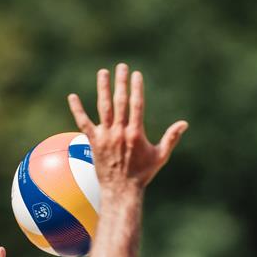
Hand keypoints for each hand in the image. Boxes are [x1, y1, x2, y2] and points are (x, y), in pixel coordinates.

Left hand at [68, 63, 187, 192]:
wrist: (121, 190)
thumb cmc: (142, 174)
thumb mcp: (160, 156)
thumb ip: (171, 138)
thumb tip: (184, 124)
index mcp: (135, 133)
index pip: (137, 105)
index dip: (137, 88)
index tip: (136, 75)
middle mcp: (119, 132)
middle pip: (120, 101)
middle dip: (121, 82)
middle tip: (121, 67)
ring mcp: (105, 136)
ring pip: (103, 107)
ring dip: (103, 88)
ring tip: (103, 72)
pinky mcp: (93, 142)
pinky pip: (83, 123)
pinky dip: (77, 110)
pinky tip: (72, 97)